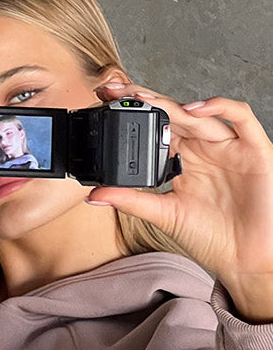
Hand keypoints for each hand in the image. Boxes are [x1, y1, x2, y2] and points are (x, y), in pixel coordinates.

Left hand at [88, 82, 272, 300]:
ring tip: (144, 98)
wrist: (244, 260)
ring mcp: (228, 147)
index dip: (133, 112)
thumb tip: (95, 195)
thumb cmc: (212, 237)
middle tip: (115, 89)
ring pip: (200, 113)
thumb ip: (132, 201)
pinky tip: (196, 108)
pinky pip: (242, 117)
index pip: (157, 126)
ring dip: (172, 103)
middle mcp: (205, 148)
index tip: (104, 101)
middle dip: (145, 99)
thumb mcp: (164, 215)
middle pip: (174, 113)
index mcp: (183, 160)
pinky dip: (220, 107)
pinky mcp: (254, 150)